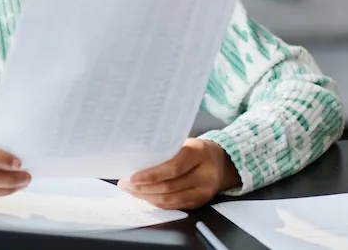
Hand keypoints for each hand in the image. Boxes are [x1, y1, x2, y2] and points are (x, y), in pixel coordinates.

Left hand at [118, 138, 240, 209]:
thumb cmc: (197, 149)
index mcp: (199, 154)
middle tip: (125, 183)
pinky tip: (144, 196)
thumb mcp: (185, 141)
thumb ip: (166, 149)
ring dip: (146, 197)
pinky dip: (156, 202)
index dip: (151, 175)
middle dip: (143, 188)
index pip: (173, 168)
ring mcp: (203, 192)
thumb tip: (136, 157)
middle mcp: (204, 175)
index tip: (132, 177)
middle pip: (169, 187)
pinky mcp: (199, 203)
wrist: (222, 162)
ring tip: (130, 190)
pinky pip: (174, 205)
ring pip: (170, 200)